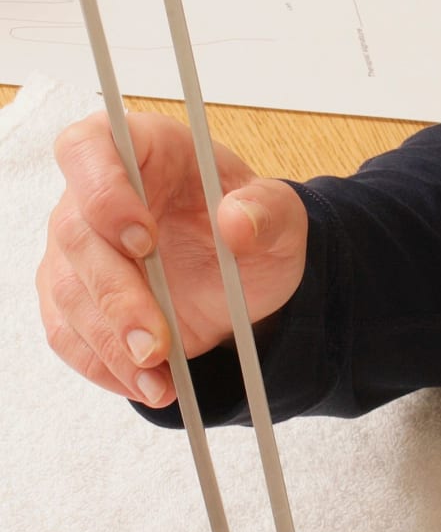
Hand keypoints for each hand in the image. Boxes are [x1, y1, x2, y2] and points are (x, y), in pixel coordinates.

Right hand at [36, 111, 307, 408]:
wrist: (246, 275)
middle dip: (116, 295)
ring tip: (159, 375)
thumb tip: (238, 221)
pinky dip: (103, 364)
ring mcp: (77, 247)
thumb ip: (267, 212)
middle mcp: (94, 193)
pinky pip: (68, 333)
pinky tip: (146, 383)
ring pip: (68, 292)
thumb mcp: (281, 217)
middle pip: (75, 235)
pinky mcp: (74, 296)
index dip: (103, 191)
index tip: (142, 238)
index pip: (90, 148)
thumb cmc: (252, 225)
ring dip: (110, 341)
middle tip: (156, 341)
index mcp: (142, 148)